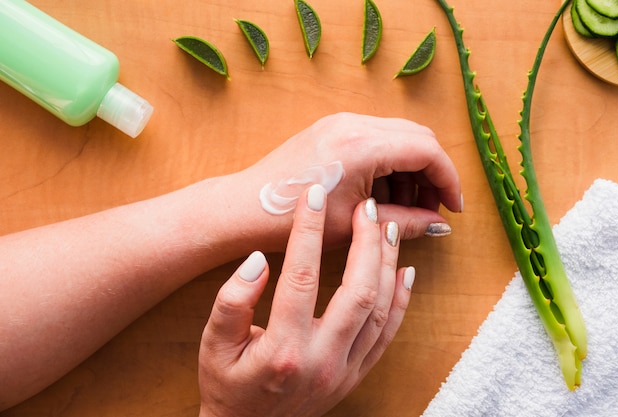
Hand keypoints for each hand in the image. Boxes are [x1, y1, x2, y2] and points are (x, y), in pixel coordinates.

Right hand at [198, 185, 414, 416]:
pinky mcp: (355, 376)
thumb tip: (259, 260)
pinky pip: (386, 335)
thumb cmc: (227, 386)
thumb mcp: (212, 344)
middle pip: (357, 290)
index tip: (315, 195)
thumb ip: (232, 301)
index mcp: (283, 347)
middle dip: (365, 242)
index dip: (309, 230)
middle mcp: (322, 359)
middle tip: (366, 206)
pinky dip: (400, 302)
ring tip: (387, 228)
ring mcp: (344, 370)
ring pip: (379, 310)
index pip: (302, 276)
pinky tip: (405, 273)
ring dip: (387, 264)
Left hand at [241, 112, 461, 248]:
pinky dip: (388, 163)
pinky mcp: (331, 129)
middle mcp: (354, 124)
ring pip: (397, 137)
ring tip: (405, 207)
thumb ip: (405, 222)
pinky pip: (375, 139)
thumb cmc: (293, 221)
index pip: (428, 150)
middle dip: (432, 172)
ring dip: (410, 169)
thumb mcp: (356, 226)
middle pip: (418, 137)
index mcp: (363, 145)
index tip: (453, 207)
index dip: (449, 179)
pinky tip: (382, 195)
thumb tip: (438, 225)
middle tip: (431, 208)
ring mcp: (340, 122)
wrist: (245, 209)